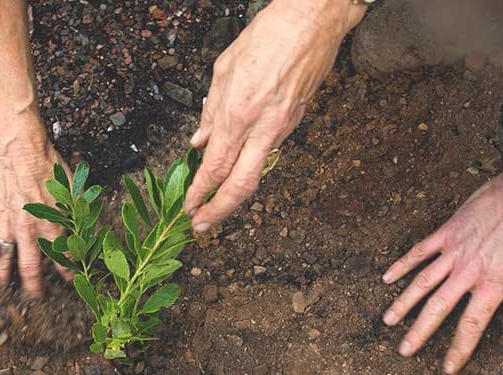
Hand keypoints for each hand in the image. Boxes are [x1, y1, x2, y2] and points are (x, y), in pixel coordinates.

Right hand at [0, 125, 68, 298]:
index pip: (63, 257)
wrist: (19, 147)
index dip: (68, 273)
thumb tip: (91, 227)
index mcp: (53, 226)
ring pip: (3, 259)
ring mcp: (5, 225)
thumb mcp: (73, 189)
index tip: (71, 284)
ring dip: (3, 277)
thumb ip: (79, 211)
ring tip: (3, 290)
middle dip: (34, 286)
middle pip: (31, 268)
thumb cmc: (48, 164)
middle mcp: (28, 231)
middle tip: (36, 299)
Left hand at [184, 0, 363, 231]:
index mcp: (238, 113)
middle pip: (239, 185)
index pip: (215, 166)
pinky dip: (249, 168)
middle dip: (218, 211)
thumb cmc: (268, 34)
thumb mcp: (224, 68)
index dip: (200, 192)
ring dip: (234, 195)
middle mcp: (261, 127)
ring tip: (215, 206)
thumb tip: (199, 140)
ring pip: (256, 173)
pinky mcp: (295, 123)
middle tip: (201, 226)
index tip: (189, 207)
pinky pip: (267, 153)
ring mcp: (282, 128)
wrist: (314, 20)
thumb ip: (211, 110)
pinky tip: (236, 171)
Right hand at [382, 165, 502, 373]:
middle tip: (403, 351)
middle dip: (419, 333)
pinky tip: (387, 278)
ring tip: (388, 322)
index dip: (458, 349)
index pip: (471, 325)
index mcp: (493, 285)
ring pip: (422, 283)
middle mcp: (468, 272)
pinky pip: (419, 252)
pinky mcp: (447, 232)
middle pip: (437, 309)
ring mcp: (454, 252)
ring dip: (403, 304)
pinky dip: (402, 265)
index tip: (447, 368)